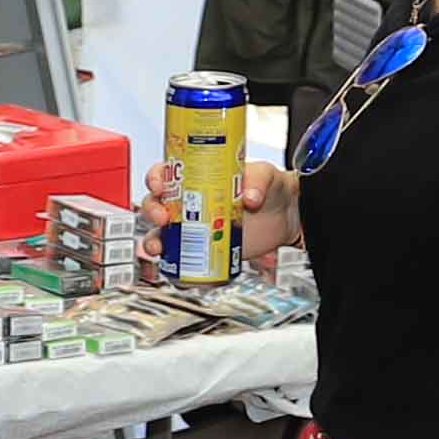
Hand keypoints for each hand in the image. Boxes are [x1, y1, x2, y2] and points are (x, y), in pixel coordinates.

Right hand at [151, 156, 298, 269]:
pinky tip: (174, 265)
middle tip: (164, 218)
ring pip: (162, 233)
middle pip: (157, 204)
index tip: (160, 185)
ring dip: (155, 240)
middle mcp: (191, 201)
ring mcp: (195, 226)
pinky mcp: (203, 247)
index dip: (157, 178)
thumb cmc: (271, 187)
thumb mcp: (265, 175)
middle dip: (152, 211)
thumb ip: (258, 182)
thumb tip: (249, 198)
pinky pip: (180, 256)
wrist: (286, 216)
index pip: (167, 173)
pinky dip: (173, 263)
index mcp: (199, 177)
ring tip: (160, 247)